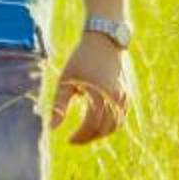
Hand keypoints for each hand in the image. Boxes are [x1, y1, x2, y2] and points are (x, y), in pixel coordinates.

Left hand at [50, 29, 133, 145]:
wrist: (104, 40)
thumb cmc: (81, 59)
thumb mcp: (66, 80)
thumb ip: (59, 105)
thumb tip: (51, 128)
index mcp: (99, 93)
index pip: (92, 125)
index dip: (80, 136)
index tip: (68, 140)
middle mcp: (115, 97)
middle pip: (105, 128)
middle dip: (90, 137)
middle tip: (76, 139)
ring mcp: (124, 96)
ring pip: (116, 125)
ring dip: (101, 133)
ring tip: (85, 134)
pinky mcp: (127, 94)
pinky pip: (121, 116)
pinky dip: (111, 125)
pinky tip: (97, 125)